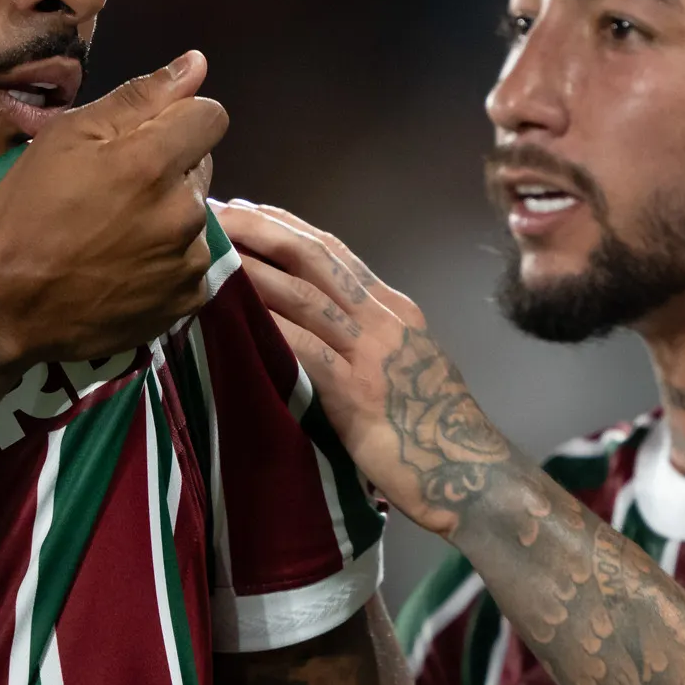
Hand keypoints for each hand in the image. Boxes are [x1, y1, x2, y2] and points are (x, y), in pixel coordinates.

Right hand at [0, 51, 227, 366]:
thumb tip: (196, 64)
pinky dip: (168, 259)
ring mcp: (190, 262)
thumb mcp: (67, 138)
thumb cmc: (26, 214)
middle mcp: (184, 213)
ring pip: (194, 216)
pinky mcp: (187, 300)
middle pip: (202, 166)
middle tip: (114, 189)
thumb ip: (139, 98)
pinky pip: (191, 262)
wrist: (5, 307)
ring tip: (113, 233)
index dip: (178, 118)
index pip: (210, 117)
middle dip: (169, 168)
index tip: (144, 136)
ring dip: (167, 215)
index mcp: (155, 164)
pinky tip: (125, 266)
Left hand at [216, 203, 514, 535]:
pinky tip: (234, 311)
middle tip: (218, 214)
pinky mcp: (358, 392)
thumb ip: (367, 343)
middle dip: (263, 230)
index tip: (248, 210)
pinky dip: (266, 324)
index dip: (287, 226)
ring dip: (253, 269)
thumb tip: (319, 331)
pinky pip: (305, 347)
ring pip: (305, 294)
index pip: (334, 252)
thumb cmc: (434, 431)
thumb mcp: (406, 368)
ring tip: (212, 253)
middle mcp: (385, 318)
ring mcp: (373, 352)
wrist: (472, 473)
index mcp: (395, 309)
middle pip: (315, 257)